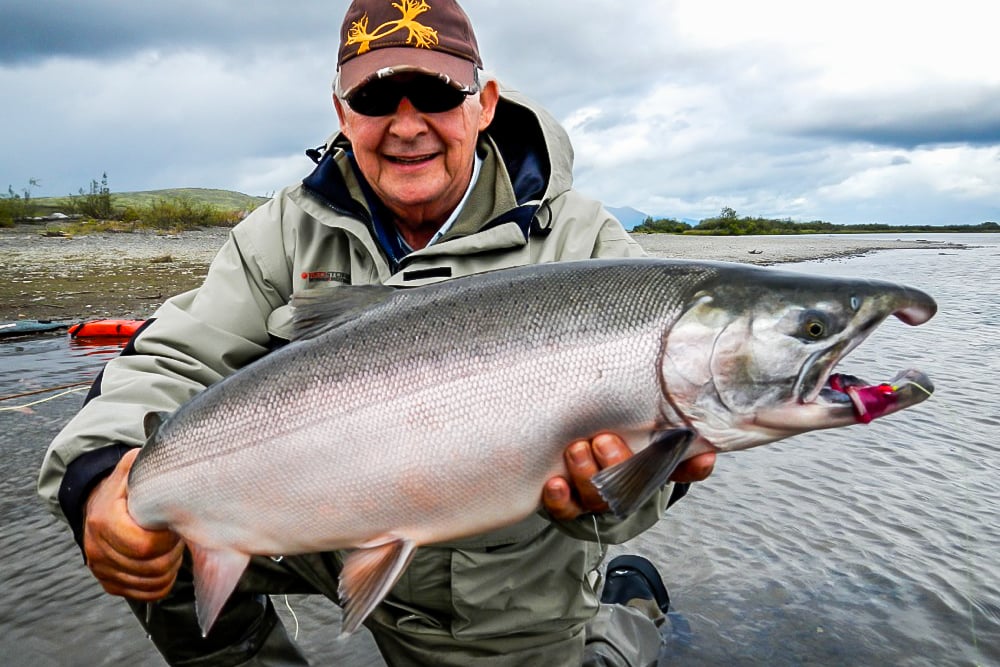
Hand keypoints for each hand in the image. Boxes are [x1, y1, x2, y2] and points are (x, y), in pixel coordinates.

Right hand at [83, 448, 183, 599]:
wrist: (97, 505)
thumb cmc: (123, 489)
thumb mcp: (130, 469)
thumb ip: (145, 463)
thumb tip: (170, 456)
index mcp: (104, 520)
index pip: (144, 546)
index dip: (168, 541)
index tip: (176, 528)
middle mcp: (97, 548)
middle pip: (149, 568)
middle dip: (172, 555)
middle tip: (178, 539)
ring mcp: (101, 568)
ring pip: (148, 584)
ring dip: (169, 570)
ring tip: (172, 550)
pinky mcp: (108, 582)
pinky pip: (141, 595)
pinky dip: (160, 585)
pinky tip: (165, 566)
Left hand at [542, 433, 715, 520]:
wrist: (575, 453)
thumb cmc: (610, 438)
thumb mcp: (636, 432)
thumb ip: (666, 433)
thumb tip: (706, 450)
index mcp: (649, 470)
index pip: (678, 469)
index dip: (692, 467)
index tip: (702, 457)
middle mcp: (626, 488)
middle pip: (629, 487)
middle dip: (616, 463)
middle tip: (603, 439)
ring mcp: (596, 498)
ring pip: (595, 497)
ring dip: (586, 473)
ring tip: (576, 449)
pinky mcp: (568, 503)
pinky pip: (564, 508)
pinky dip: (559, 498)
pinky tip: (556, 484)